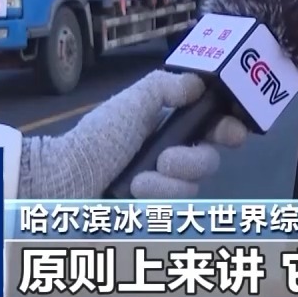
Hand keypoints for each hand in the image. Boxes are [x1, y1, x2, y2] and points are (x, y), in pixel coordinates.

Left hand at [17, 68, 247, 198]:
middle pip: (209, 161)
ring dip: (166, 183)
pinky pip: (174, 210)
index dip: (228, 129)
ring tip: (137, 182)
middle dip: (192, 160)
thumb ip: (167, 86)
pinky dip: (155, 199)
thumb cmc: (98, 139)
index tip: (233, 133)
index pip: (212, 128)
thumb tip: (199, 84)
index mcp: (167, 127)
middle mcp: (170, 157)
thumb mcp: (132, 101)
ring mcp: (162, 188)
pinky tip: (134, 195)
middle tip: (165, 160)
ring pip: (193, 188)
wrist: (65, 183)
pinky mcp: (153, 212)